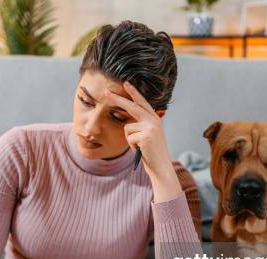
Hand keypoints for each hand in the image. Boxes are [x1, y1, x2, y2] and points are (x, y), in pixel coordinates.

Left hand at [106, 82, 180, 200]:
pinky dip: (132, 147)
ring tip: (140, 147)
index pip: (142, 102)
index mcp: (154, 118)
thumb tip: (127, 121)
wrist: (161, 166)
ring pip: (127, 128)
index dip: (134, 93)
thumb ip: (141, 125)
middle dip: (117, 99)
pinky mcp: (145, 136)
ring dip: (129, 140)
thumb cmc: (152, 153)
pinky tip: (141, 150)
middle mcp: (153, 120)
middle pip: (131, 107)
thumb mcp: (148, 136)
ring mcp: (150, 127)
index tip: (126, 83)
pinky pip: (128, 138)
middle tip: (105, 92)